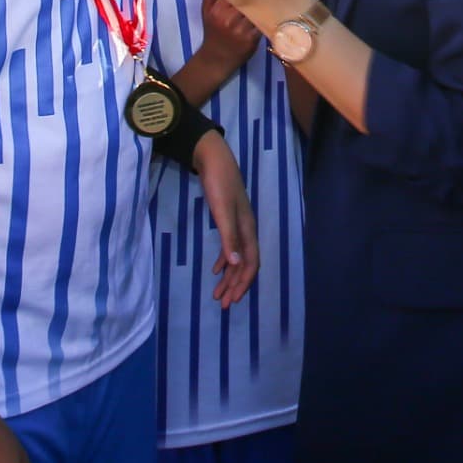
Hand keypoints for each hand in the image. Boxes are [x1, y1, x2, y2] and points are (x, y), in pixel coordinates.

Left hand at [192, 129, 258, 306]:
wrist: (213, 158)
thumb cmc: (219, 183)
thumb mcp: (222, 211)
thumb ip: (229, 237)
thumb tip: (235, 265)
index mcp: (247, 229)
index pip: (250, 263)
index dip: (243, 283)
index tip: (231, 300)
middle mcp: (246, 229)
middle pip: (244, 264)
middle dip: (234, 285)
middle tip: (222, 304)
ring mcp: (237, 224)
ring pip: (236, 257)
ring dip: (228, 276)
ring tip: (218, 293)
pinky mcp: (227, 220)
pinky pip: (230, 247)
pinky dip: (224, 261)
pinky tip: (216, 269)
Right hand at [196, 0, 262, 68]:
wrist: (216, 58)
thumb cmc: (213, 32)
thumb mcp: (206, 12)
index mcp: (218, 11)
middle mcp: (229, 19)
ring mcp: (241, 30)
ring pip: (257, 10)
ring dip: (262, 5)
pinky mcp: (252, 39)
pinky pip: (262, 23)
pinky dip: (266, 18)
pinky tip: (268, 15)